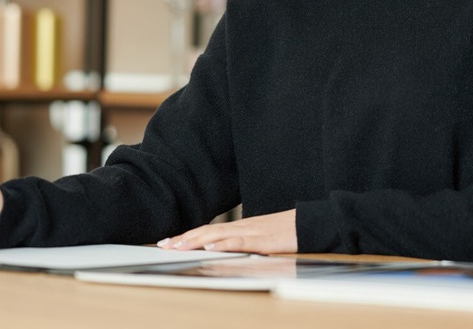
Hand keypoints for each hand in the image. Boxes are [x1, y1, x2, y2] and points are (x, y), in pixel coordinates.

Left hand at [158, 209, 296, 254]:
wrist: (309, 223)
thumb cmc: (288, 231)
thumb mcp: (262, 238)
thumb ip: (245, 242)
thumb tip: (227, 249)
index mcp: (241, 227)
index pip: (209, 230)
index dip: (188, 235)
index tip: (170, 241)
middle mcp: (242, 227)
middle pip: (208, 231)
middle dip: (184, 238)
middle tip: (164, 244)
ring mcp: (251, 232)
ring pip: (218, 235)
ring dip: (196, 240)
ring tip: (178, 246)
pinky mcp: (262, 240)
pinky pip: (239, 241)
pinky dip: (223, 243)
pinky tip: (209, 246)